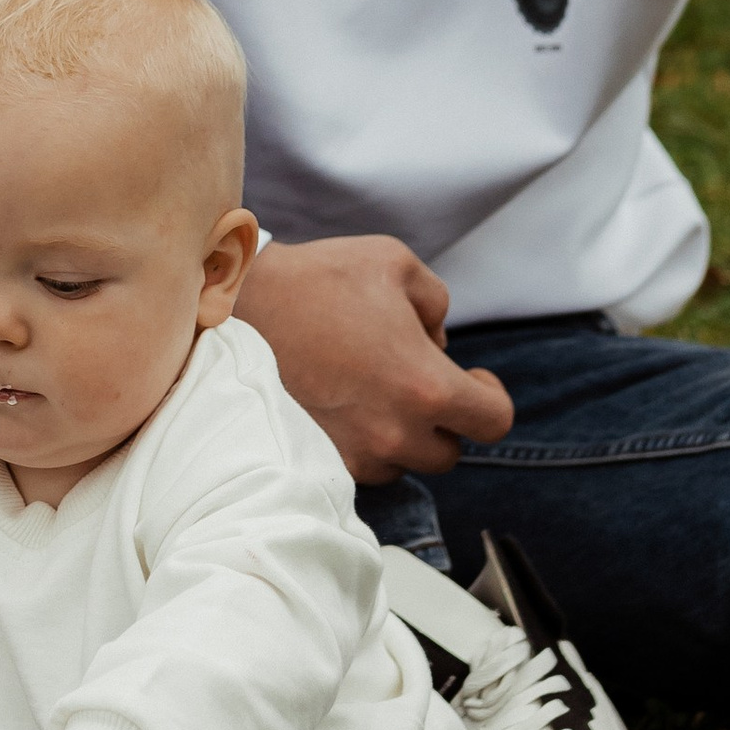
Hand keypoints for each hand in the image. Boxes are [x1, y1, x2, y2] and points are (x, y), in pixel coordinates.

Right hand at [236, 234, 513, 480]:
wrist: (236, 309)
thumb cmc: (317, 281)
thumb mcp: (396, 264)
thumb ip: (436, 303)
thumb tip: (436, 338)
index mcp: (425, 386)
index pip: (493, 422)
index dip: (491, 397)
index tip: (473, 378)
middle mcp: (395, 432)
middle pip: (449, 451)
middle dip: (443, 418)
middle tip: (418, 380)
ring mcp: (355, 453)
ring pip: (403, 462)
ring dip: (401, 433)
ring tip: (372, 389)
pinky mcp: (320, 460)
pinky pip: (361, 464)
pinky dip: (362, 441)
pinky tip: (342, 402)